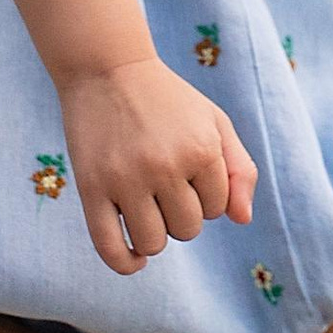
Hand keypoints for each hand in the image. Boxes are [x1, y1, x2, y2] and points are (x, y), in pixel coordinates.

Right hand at [62, 55, 255, 271]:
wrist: (108, 69)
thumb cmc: (168, 100)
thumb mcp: (214, 122)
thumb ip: (238, 169)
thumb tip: (242, 220)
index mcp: (201, 148)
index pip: (218, 207)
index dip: (205, 195)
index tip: (188, 171)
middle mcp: (165, 165)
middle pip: (188, 229)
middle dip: (182, 216)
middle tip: (165, 186)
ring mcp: (125, 178)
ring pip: (154, 242)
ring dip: (155, 235)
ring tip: (147, 209)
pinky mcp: (91, 188)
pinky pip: (110, 247)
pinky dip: (126, 262)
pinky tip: (135, 259)